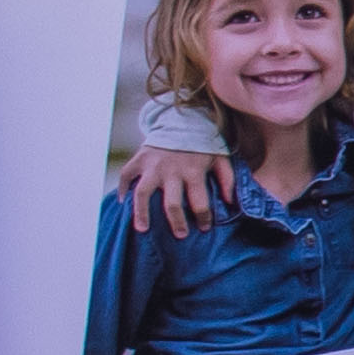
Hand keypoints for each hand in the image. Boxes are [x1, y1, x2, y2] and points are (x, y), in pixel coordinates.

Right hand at [118, 144, 232, 235]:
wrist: (181, 118)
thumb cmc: (202, 144)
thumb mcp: (220, 157)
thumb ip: (228, 179)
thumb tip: (230, 202)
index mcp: (194, 171)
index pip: (200, 202)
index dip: (204, 218)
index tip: (204, 228)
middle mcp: (172, 170)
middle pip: (172, 203)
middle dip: (176, 222)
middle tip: (180, 236)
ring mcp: (153, 165)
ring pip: (143, 193)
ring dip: (141, 213)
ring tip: (142, 229)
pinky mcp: (139, 159)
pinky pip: (126, 176)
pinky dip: (122, 189)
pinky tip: (123, 204)